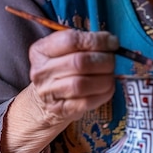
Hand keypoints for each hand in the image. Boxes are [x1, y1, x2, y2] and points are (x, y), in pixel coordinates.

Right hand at [0, 30, 118, 152]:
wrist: (37, 110)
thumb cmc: (58, 75)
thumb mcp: (61, 54)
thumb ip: (81, 44)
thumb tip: (115, 42)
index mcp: (40, 50)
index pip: (70, 39)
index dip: (96, 39)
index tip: (112, 41)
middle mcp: (41, 71)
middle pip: (80, 62)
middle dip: (106, 59)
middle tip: (115, 59)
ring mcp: (49, 94)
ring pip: (84, 82)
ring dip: (106, 77)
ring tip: (112, 74)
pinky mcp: (60, 112)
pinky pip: (88, 102)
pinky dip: (104, 93)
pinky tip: (108, 88)